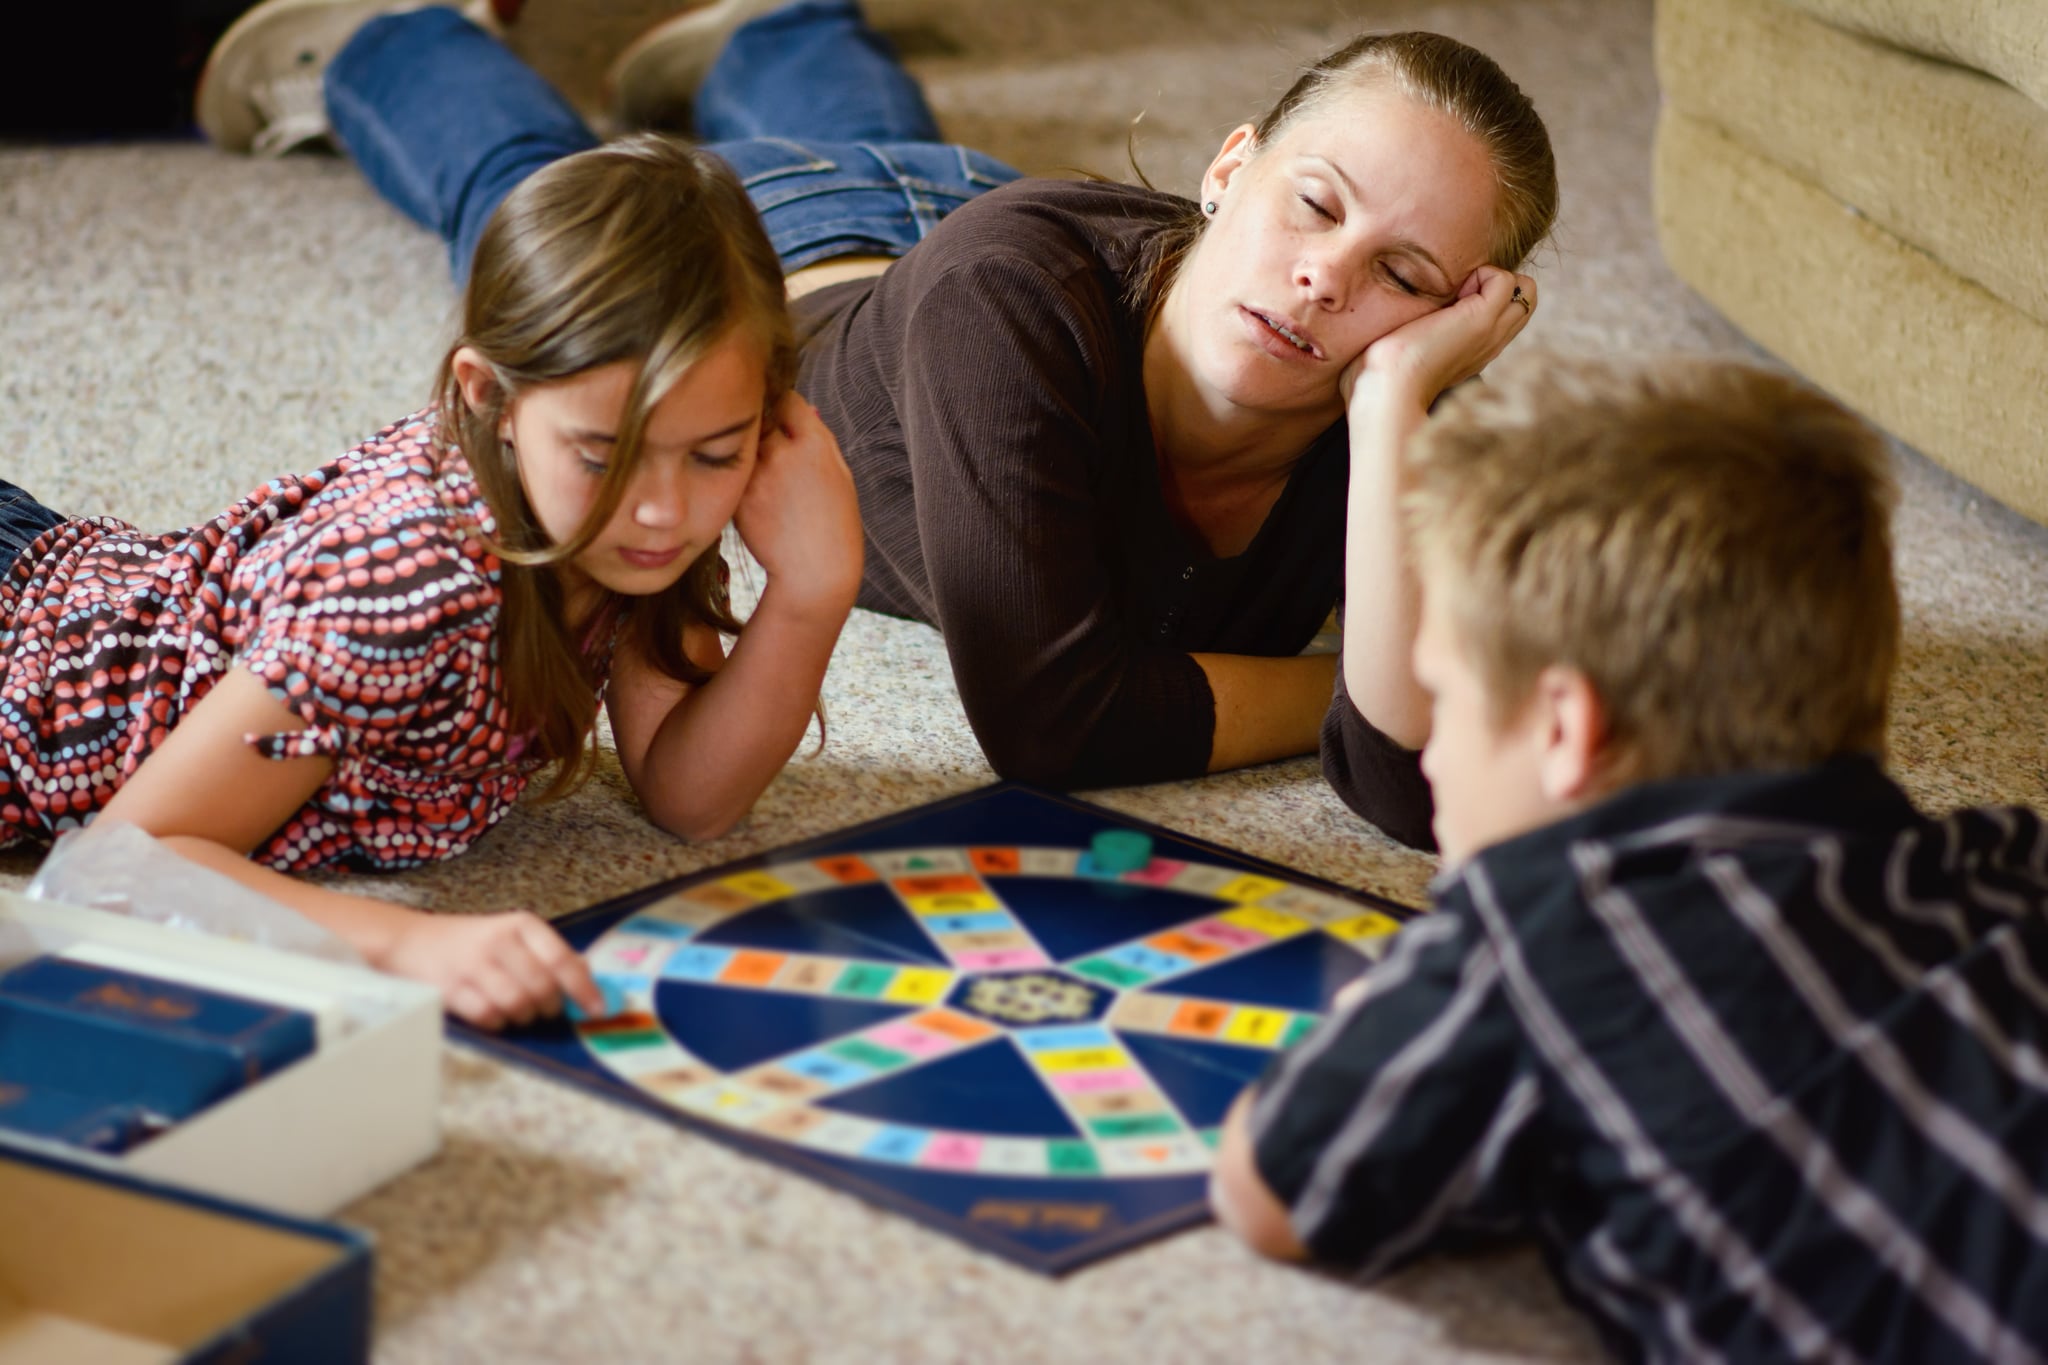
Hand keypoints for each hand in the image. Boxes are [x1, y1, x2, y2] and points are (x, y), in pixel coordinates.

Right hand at [381, 909, 602, 1029]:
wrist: (410, 941)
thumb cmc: (471, 943)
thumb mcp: (512, 937)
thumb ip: (548, 955)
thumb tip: (587, 978)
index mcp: (522, 925)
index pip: (562, 960)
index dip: (584, 989)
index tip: (597, 1009)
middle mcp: (500, 940)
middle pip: (543, 987)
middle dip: (548, 1006)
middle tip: (542, 1008)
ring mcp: (473, 964)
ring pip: (518, 1004)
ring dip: (523, 1017)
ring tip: (517, 1011)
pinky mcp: (451, 987)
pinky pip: (489, 1016)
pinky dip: (497, 1023)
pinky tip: (494, 1014)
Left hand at [732, 391, 862, 619]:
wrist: (816, 571)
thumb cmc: (835, 526)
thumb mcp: (840, 477)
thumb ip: (820, 440)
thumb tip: (805, 409)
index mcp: (815, 445)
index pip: (788, 400)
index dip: (782, 406)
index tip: (779, 414)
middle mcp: (784, 454)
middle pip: (761, 421)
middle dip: (763, 429)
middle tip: (769, 448)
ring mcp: (759, 475)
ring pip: (745, 448)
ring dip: (749, 454)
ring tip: (767, 479)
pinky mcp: (739, 496)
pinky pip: (735, 474)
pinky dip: (741, 480)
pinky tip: (760, 500)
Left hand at [1340, 266, 1537, 412]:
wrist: (1383, 395)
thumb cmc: (1372, 384)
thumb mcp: (1387, 356)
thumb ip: (1391, 339)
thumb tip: (1357, 336)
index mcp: (1468, 352)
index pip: (1498, 314)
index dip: (1478, 295)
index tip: (1442, 302)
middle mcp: (1487, 343)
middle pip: (1522, 300)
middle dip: (1492, 281)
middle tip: (1452, 291)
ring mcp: (1489, 332)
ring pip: (1524, 288)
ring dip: (1490, 276)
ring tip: (1454, 291)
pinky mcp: (1482, 320)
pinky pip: (1508, 279)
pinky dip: (1483, 272)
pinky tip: (1451, 290)